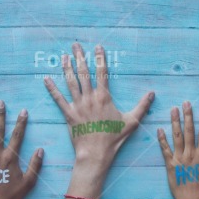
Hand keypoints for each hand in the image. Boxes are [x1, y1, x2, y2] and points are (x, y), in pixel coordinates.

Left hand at [43, 43, 153, 166]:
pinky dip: (51, 89)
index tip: (97, 46)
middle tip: (75, 45)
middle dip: (79, 57)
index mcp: (104, 97)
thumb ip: (142, 106)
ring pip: (71, 82)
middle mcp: (90, 98)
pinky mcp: (68, 114)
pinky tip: (46, 79)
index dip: (100, 58)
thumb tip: (152, 93)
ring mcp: (78, 105)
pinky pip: (58, 99)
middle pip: (84, 73)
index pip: (102, 72)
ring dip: (67, 68)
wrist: (96, 153)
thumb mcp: (132, 122)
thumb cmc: (114, 138)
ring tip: (64, 56)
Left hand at [157, 102, 198, 198]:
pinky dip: (162, 139)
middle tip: (186, 103)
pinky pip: (165, 149)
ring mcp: (179, 157)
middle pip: (189, 131)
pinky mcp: (170, 163)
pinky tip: (159, 129)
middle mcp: (191, 153)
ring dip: (175, 122)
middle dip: (188, 115)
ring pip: (177, 136)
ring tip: (173, 110)